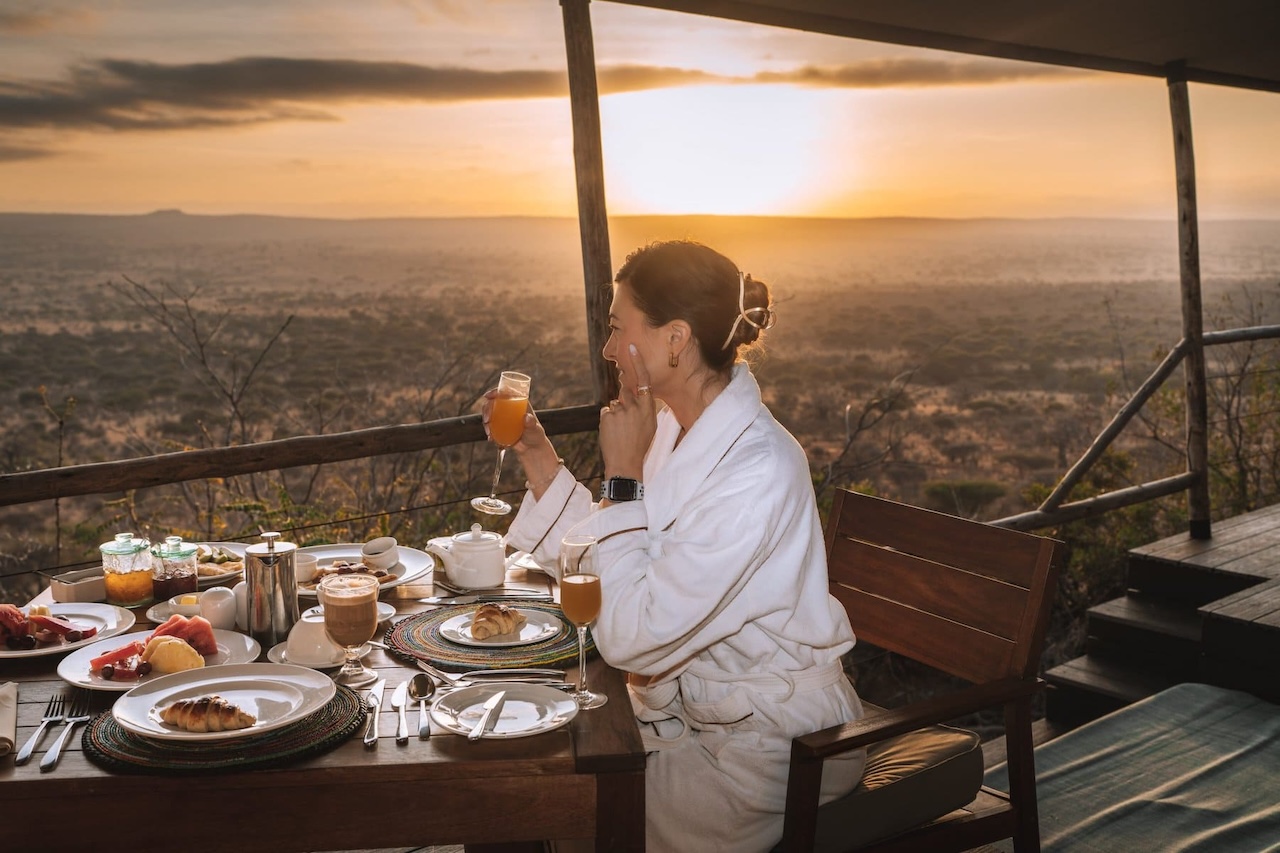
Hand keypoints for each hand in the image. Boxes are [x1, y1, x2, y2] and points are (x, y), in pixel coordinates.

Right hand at [482, 388, 558, 479]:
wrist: (531, 448)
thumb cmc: (535, 435)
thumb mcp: (535, 429)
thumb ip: (531, 423)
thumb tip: (526, 417)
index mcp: (518, 402)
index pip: (505, 392)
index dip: (495, 392)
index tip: (488, 396)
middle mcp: (509, 407)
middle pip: (493, 402)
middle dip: (486, 409)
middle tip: (487, 421)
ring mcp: (503, 417)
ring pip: (489, 414)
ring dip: (485, 422)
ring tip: (489, 433)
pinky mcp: (499, 427)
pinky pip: (489, 426)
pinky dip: (488, 431)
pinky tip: (491, 439)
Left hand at [599, 344, 656, 479]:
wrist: (626, 463)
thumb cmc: (640, 445)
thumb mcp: (650, 426)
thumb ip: (645, 408)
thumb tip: (640, 394)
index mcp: (648, 409)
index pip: (644, 380)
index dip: (638, 362)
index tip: (631, 347)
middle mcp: (635, 407)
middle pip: (626, 392)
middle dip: (625, 402)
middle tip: (626, 422)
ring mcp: (620, 411)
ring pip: (615, 405)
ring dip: (616, 415)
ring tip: (620, 432)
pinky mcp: (606, 417)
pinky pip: (606, 413)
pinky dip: (607, 421)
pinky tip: (612, 433)